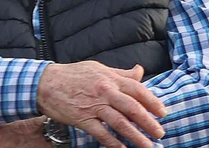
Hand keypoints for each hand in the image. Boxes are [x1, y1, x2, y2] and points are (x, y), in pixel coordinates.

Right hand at [37, 61, 166, 147]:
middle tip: (160, 132)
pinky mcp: (82, 119)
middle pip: (133, 108)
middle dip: (148, 122)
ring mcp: (94, 107)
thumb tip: (140, 71)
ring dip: (135, 136)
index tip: (162, 113)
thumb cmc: (74, 74)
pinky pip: (100, 133)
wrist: (45, 83)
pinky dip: (112, 142)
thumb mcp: (100, 68)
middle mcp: (106, 92)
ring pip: (119, 123)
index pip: (138, 90)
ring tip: (147, 145)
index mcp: (112, 79)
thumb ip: (121, 73)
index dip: (152, 102)